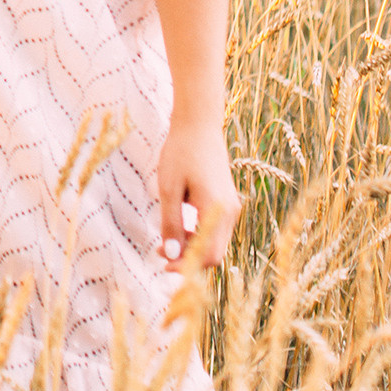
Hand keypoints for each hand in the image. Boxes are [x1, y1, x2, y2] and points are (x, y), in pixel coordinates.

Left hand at [155, 115, 239, 271]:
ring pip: (215, 241)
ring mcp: (231, 206)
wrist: (198, 124)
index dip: (187, 266)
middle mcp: (230, 212)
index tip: (163, 265)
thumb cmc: (180, 153)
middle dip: (188, 258)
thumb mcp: (169, 189)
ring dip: (192, 246)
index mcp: (216, 210)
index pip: (209, 256)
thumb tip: (170, 255)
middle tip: (160, 254)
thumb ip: (171, 223)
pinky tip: (178, 227)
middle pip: (214, 252)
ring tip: (165, 242)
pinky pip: (215, 228)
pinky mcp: (227, 200)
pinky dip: (198, 234)